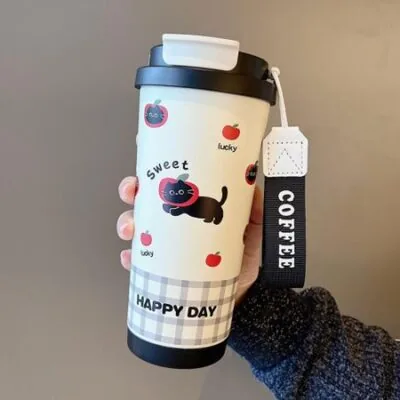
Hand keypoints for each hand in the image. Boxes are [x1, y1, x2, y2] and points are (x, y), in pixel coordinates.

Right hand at [116, 176, 262, 302]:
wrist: (238, 295)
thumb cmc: (242, 260)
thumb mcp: (253, 230)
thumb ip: (254, 209)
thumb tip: (251, 187)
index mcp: (192, 209)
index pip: (171, 184)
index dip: (155, 172)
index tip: (147, 165)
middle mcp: (174, 224)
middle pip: (145, 201)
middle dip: (132, 193)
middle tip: (133, 195)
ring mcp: (164, 245)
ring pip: (136, 228)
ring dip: (127, 224)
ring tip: (132, 229)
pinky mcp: (159, 269)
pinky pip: (138, 261)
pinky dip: (130, 258)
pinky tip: (131, 258)